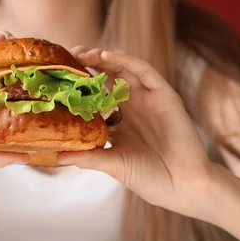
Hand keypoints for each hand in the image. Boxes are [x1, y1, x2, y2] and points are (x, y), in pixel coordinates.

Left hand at [58, 48, 215, 217]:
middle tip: (67, 56)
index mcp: (119, 119)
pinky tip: (107, 57)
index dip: (78, 83)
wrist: (183, 187)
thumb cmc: (150, 177)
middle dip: (87, 64)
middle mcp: (132, 105)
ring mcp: (148, 98)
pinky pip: (144, 72)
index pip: (95, 94)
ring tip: (83, 53)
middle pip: (106, 76)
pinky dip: (126, 61)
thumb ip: (87, 157)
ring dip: (103, 58)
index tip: (58, 77)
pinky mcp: (164, 95)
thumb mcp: (112, 164)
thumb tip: (57, 156)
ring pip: (123, 68)